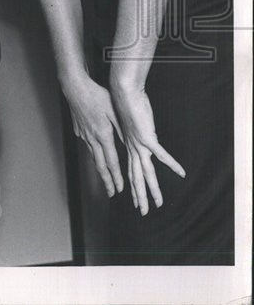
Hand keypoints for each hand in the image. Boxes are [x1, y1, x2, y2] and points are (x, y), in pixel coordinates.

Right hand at [61, 75, 124, 196]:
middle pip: (100, 165)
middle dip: (107, 180)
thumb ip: (122, 129)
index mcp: (103, 135)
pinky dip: (93, 154)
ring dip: (100, 170)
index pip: (111, 161)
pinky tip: (96, 153)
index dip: (116, 177)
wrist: (75, 87)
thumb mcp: (114, 111)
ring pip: (93, 156)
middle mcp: (92, 138)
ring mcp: (84, 134)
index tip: (120, 189)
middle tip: (111, 193)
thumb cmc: (96, 95)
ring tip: (105, 178)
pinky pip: (88, 145)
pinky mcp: (79, 129)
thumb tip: (130, 143)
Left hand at [110, 81, 184, 214]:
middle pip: (137, 177)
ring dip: (153, 189)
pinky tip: (181, 173)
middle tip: (142, 212)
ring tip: (157, 204)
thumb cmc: (125, 103)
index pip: (131, 171)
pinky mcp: (147, 137)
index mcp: (129, 146)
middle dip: (139, 196)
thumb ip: (133, 131)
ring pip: (147, 173)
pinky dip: (172, 164)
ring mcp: (140, 144)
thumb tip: (137, 134)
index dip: (132, 186)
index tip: (133, 198)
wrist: (122, 92)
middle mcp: (133, 148)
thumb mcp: (129, 122)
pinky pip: (162, 154)